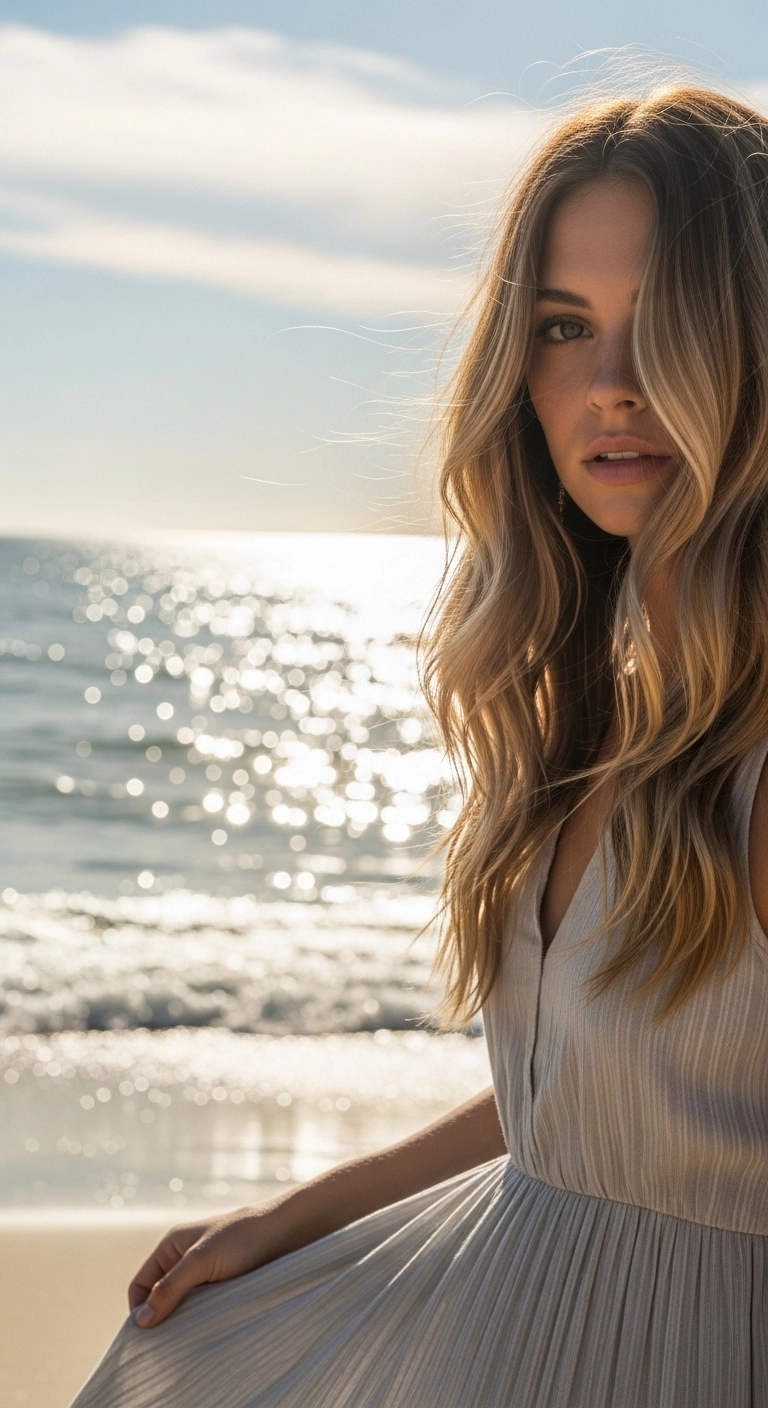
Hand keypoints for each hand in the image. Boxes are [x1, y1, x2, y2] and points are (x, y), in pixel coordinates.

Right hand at [128, 1198, 289, 1327]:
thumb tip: (141, 1321)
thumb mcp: (201, 1261)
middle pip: (159, 1298)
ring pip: (182, 1306)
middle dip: (163, 1320)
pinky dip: (202, 1320)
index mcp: (171, 1247)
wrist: (287, 1231)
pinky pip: (203, 1309)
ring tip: (193, 1337)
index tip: (151, 1336)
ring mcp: (204, 1273)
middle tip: (171, 1343)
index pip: (140, 1285)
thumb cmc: (243, 1237)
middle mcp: (184, 1260)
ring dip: (185, 1322)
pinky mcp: (223, 1285)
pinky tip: (209, 1330)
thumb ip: (170, 1288)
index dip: (140, 1310)